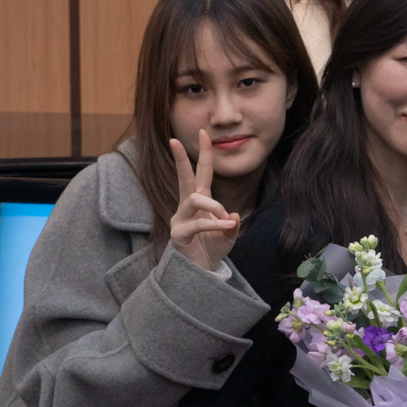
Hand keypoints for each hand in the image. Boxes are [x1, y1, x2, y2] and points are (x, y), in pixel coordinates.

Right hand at [168, 132, 238, 271]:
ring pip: (194, 199)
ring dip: (213, 205)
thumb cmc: (211, 250)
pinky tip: (226, 226)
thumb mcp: (228, 235)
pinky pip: (197, 223)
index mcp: (200, 201)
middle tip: (174, 140)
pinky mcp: (178, 234)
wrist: (199, 274)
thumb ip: (231, 224)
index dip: (203, 154)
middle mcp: (187, 207)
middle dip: (181, 159)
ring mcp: (180, 219)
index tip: (204, 133)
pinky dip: (214, 223)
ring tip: (225, 218)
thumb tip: (233, 214)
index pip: (201, 173)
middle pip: (184, 178)